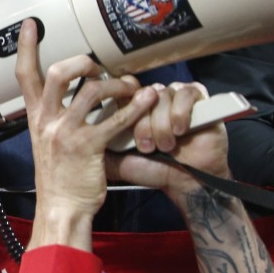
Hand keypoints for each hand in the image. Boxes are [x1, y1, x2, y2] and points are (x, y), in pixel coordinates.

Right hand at [15, 19, 155, 248]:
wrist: (61, 209)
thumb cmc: (58, 177)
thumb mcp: (45, 142)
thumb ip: (54, 117)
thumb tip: (72, 94)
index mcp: (36, 118)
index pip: (25, 76)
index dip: (26, 47)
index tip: (31, 25)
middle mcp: (48, 121)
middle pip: (60, 74)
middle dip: (84, 62)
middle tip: (100, 67)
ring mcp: (67, 133)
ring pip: (93, 91)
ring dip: (118, 84)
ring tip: (131, 86)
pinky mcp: (89, 147)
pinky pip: (115, 119)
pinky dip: (136, 106)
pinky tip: (148, 99)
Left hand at [107, 82, 229, 199]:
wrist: (186, 182)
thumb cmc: (154, 169)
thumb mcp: (117, 159)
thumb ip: (98, 144)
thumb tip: (76, 132)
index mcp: (134, 107)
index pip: (123, 89)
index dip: (123, 103)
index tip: (124, 126)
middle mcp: (154, 98)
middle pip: (141, 93)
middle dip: (142, 123)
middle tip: (146, 146)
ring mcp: (175, 96)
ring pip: (161, 96)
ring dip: (161, 125)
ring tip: (165, 146)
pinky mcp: (197, 98)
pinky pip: (185, 94)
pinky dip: (181, 114)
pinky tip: (181, 131)